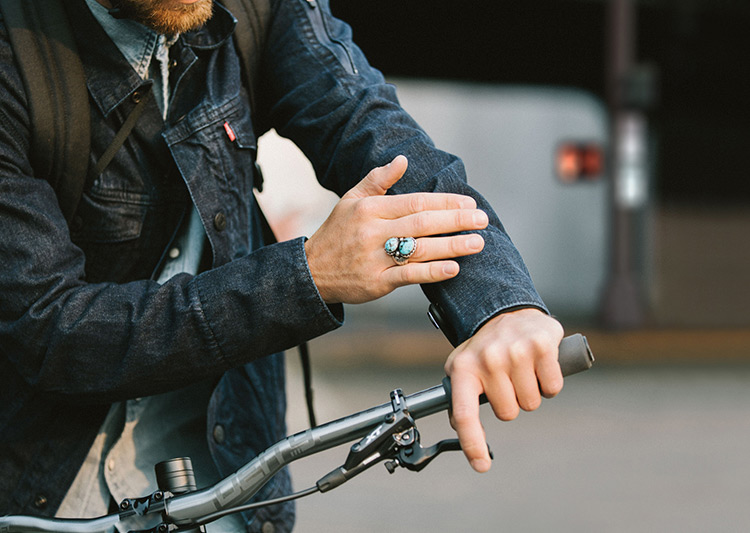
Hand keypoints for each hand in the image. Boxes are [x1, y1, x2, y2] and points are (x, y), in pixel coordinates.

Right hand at [305, 155, 488, 303]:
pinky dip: (432, 272)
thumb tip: (402, 160)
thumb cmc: (337, 232)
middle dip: (456, 220)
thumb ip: (378, 179)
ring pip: (419, 249)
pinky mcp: (376, 283)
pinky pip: (409, 276)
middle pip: (422, 223)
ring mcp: (374, 258)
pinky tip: (454, 268)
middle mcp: (373, 232)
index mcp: (370, 209)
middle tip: (482, 219)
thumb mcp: (351, 200)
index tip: (469, 202)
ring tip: (477, 243)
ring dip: (452, 246)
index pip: (415, 201)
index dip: (445, 201)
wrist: (311, 272)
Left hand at [444, 308, 563, 472]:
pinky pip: (553, 389)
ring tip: (522, 370)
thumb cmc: (485, 346)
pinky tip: (539, 365)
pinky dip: (549, 383)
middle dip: (511, 403)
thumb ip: (458, 398)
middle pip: (508, 413)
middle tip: (507, 380)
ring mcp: (515, 352)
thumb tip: (459, 428)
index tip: (481, 465)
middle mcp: (488, 359)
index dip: (473, 444)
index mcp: (463, 368)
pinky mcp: (541, 346)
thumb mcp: (463, 367)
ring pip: (531, 403)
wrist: (508, 311)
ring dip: (530, 392)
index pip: (465, 415)